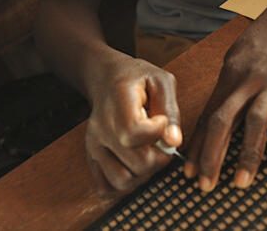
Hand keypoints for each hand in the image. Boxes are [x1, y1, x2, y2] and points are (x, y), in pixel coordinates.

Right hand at [84, 55, 181, 195]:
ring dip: (144, 174)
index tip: (162, 121)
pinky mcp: (92, 157)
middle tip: (163, 142)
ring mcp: (94, 145)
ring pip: (122, 180)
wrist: (108, 80)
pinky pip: (106, 187)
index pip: (133, 133)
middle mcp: (101, 126)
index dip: (156, 133)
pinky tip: (135, 166)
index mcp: (118, 102)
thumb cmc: (138, 79)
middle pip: (135, 163)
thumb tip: (173, 142)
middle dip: (159, 158)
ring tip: (149, 154)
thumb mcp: (161, 81)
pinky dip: (124, 185)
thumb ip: (170, 110)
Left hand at [185, 3, 266, 191]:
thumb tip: (215, 113)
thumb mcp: (237, 54)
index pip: (209, 114)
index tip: (188, 169)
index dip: (197, 144)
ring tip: (240, 183)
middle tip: (204, 184)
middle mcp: (248, 80)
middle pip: (224, 121)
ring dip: (247, 156)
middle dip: (211, 155)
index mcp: (231, 74)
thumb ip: (228, 83)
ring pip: (256, 124)